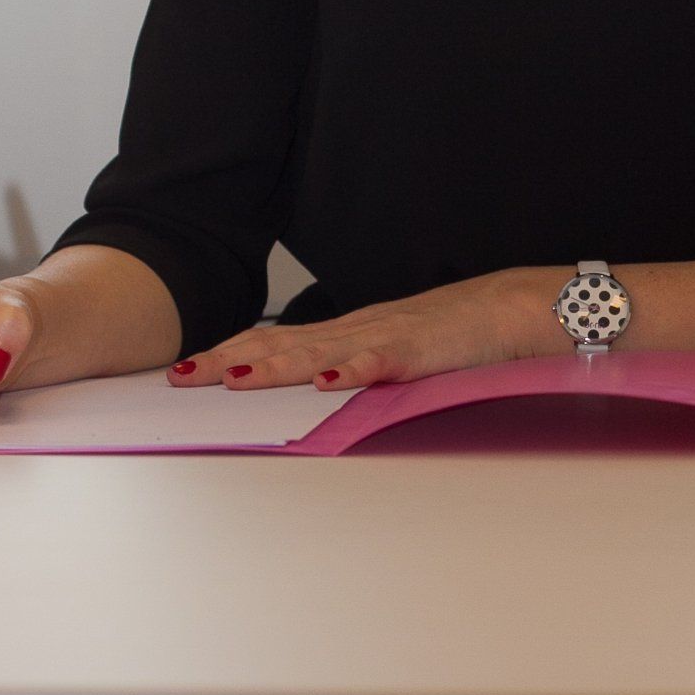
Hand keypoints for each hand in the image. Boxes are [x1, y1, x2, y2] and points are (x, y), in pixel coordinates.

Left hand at [167, 268, 539, 392]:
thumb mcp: (392, 352)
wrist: (513, 307)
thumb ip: (353, 365)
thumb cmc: (456, 333)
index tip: (186, 367)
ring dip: (274, 365)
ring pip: (321, 351)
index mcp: (348, 332)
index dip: (231, 352)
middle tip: (181, 376)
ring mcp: (387, 336)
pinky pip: (383, 360)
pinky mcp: (422, 349)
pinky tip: (327, 379)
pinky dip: (353, 369)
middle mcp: (357, 329)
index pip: (277, 340)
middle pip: (282, 344)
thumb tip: (310, 388)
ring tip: (231, 377)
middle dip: (228, 360)